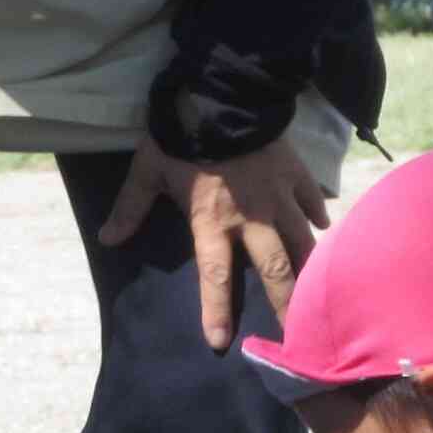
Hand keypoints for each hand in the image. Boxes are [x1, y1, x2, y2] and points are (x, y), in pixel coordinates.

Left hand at [96, 135, 329, 350]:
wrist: (222, 91)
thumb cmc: (181, 132)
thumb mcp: (148, 169)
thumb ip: (130, 207)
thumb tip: (107, 239)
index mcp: (212, 221)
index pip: (214, 276)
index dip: (216, 310)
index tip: (222, 342)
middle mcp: (250, 218)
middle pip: (275, 270)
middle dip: (286, 305)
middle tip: (297, 334)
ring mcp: (278, 196)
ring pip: (302, 241)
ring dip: (310, 267)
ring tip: (320, 293)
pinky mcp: (294, 173)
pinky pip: (312, 201)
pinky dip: (318, 216)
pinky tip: (325, 229)